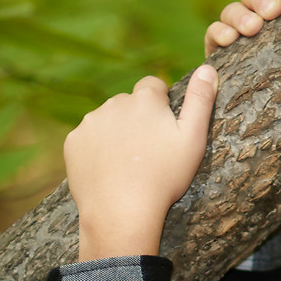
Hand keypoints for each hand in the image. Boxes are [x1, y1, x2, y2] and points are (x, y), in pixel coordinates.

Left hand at [64, 65, 218, 260]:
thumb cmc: (163, 178)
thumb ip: (201, 100)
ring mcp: (90, 122)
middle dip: (136, 120)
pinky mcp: (73, 143)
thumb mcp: (193, 139)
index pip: (153, 86)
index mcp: (144, 99)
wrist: (121, 213)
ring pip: (106, 121)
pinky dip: (95, 150)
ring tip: (126, 164)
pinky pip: (86, 139)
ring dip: (115, 134)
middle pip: (128, 104)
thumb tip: (207, 68)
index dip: (160, 105)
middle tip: (146, 153)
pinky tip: (106, 170)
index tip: (162, 130)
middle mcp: (114, 103)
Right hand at [205, 0, 280, 55]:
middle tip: (274, 10)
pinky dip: (220, 32)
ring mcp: (235, 32)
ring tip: (253, 28)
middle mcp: (257, 16)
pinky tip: (229, 39)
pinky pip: (213, 32)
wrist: (265, 129)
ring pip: (233, 11)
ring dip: (242, 16)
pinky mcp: (216, 49)